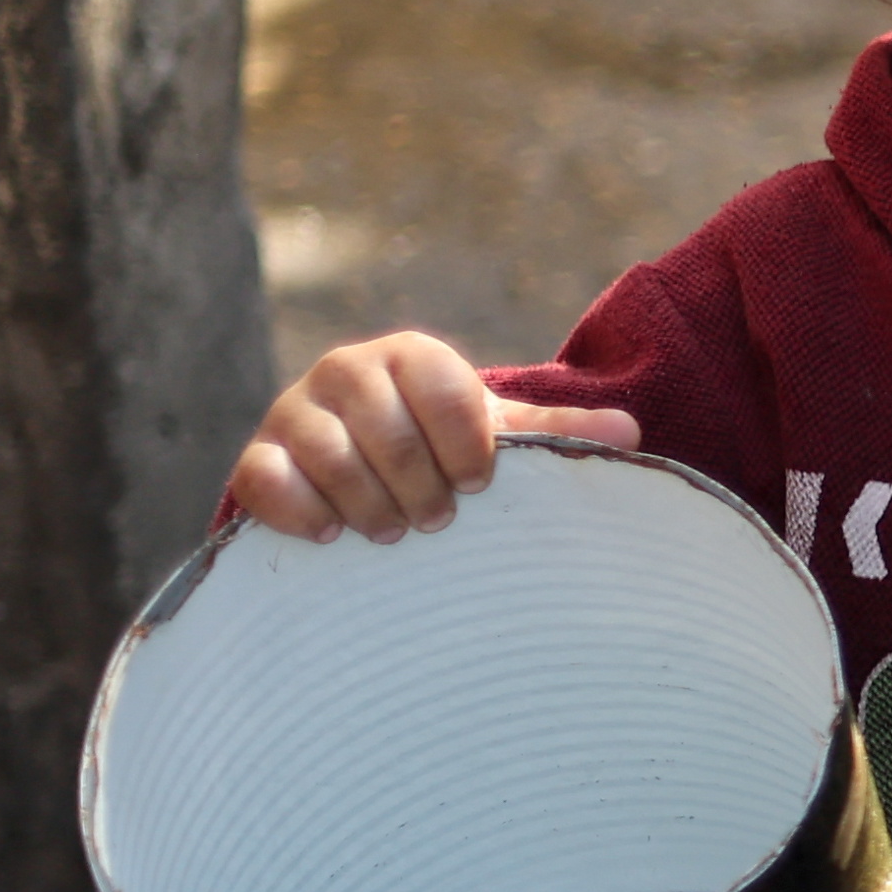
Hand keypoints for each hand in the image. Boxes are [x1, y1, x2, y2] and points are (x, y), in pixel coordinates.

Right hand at [235, 332, 640, 541]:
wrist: (359, 466)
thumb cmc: (442, 446)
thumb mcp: (497, 436)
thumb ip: (557, 433)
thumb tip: (632, 430)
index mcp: (412, 356)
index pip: (444, 388)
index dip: (467, 444)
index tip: (480, 484)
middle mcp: (346, 371)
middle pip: (388, 431)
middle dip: (420, 485)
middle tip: (439, 521)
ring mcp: (294, 411)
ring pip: (331, 456)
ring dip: (369, 504)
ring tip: (394, 533)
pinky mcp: (258, 454)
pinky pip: (268, 478)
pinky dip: (301, 511)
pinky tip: (332, 535)